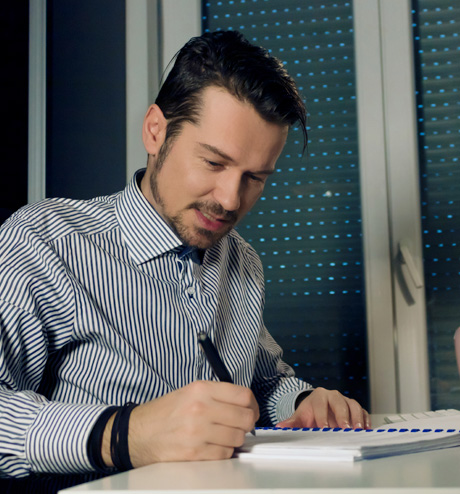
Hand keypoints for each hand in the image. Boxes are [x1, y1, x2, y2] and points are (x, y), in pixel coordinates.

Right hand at [102, 381, 258, 467]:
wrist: (136, 433)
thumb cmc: (164, 413)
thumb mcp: (189, 391)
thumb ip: (217, 395)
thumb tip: (245, 404)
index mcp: (201, 389)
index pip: (243, 395)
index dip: (252, 405)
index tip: (251, 410)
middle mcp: (200, 408)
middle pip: (244, 418)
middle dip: (246, 423)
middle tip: (240, 425)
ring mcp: (197, 432)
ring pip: (237, 438)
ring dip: (234, 439)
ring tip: (221, 435)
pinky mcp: (194, 453)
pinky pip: (224, 454)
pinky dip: (223, 452)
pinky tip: (213, 446)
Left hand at [276, 387, 369, 429]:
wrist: (318, 409)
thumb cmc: (310, 413)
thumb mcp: (300, 417)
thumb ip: (291, 423)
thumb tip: (280, 427)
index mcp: (319, 396)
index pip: (320, 404)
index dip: (322, 415)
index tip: (324, 427)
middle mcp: (333, 396)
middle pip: (339, 402)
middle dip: (342, 415)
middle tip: (345, 428)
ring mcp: (345, 401)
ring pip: (353, 405)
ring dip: (356, 417)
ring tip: (358, 430)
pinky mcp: (355, 409)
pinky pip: (363, 411)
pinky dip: (365, 420)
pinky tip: (366, 429)